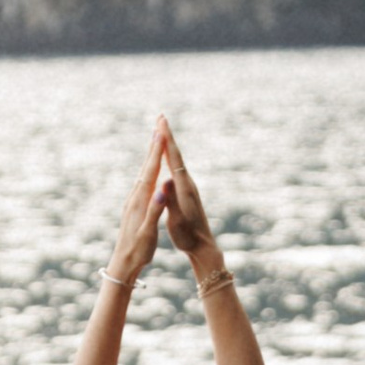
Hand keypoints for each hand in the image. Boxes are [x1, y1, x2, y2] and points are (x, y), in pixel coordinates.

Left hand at [105, 125, 166, 288]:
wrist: (123, 264)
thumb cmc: (138, 250)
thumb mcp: (148, 232)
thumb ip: (155, 210)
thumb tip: (161, 190)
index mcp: (140, 202)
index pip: (150, 172)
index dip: (157, 152)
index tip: (161, 133)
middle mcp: (135, 198)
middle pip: (145, 168)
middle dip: (153, 147)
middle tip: (158, 127)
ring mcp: (133, 202)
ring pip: (143, 173)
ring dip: (150, 156)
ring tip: (155, 141)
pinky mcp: (133, 208)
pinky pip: (143, 183)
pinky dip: (148, 171)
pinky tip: (150, 170)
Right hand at [156, 117, 220, 275]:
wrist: (203, 246)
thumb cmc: (188, 237)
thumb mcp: (177, 221)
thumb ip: (172, 201)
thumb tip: (166, 182)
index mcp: (183, 188)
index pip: (173, 158)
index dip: (166, 140)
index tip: (161, 123)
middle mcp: (187, 184)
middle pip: (176, 154)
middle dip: (168, 136)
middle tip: (161, 117)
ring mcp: (188, 188)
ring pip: (176, 160)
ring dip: (169, 145)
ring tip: (162, 131)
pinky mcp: (186, 193)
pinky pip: (176, 169)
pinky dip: (170, 158)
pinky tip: (168, 157)